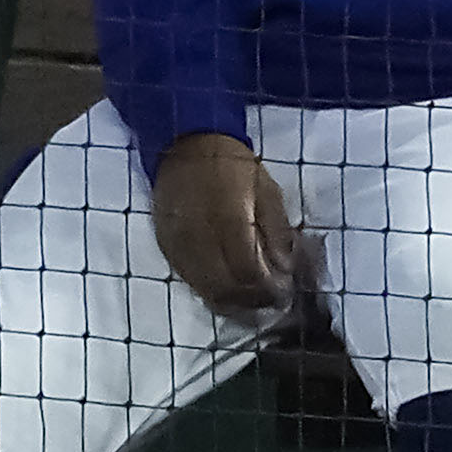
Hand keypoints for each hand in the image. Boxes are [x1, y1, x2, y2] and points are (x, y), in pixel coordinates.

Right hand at [148, 133, 308, 323]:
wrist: (186, 147)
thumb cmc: (234, 167)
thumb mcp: (268, 192)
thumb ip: (277, 233)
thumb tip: (285, 270)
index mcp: (229, 220)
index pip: (247, 272)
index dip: (268, 290)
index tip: (285, 293)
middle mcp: (199, 238)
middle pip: (225, 289)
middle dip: (252, 302)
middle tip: (272, 304)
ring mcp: (178, 245)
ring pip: (205, 290)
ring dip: (232, 303)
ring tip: (254, 301)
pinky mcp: (166, 248)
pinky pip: (189, 281)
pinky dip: (212, 291)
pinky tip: (229, 290)